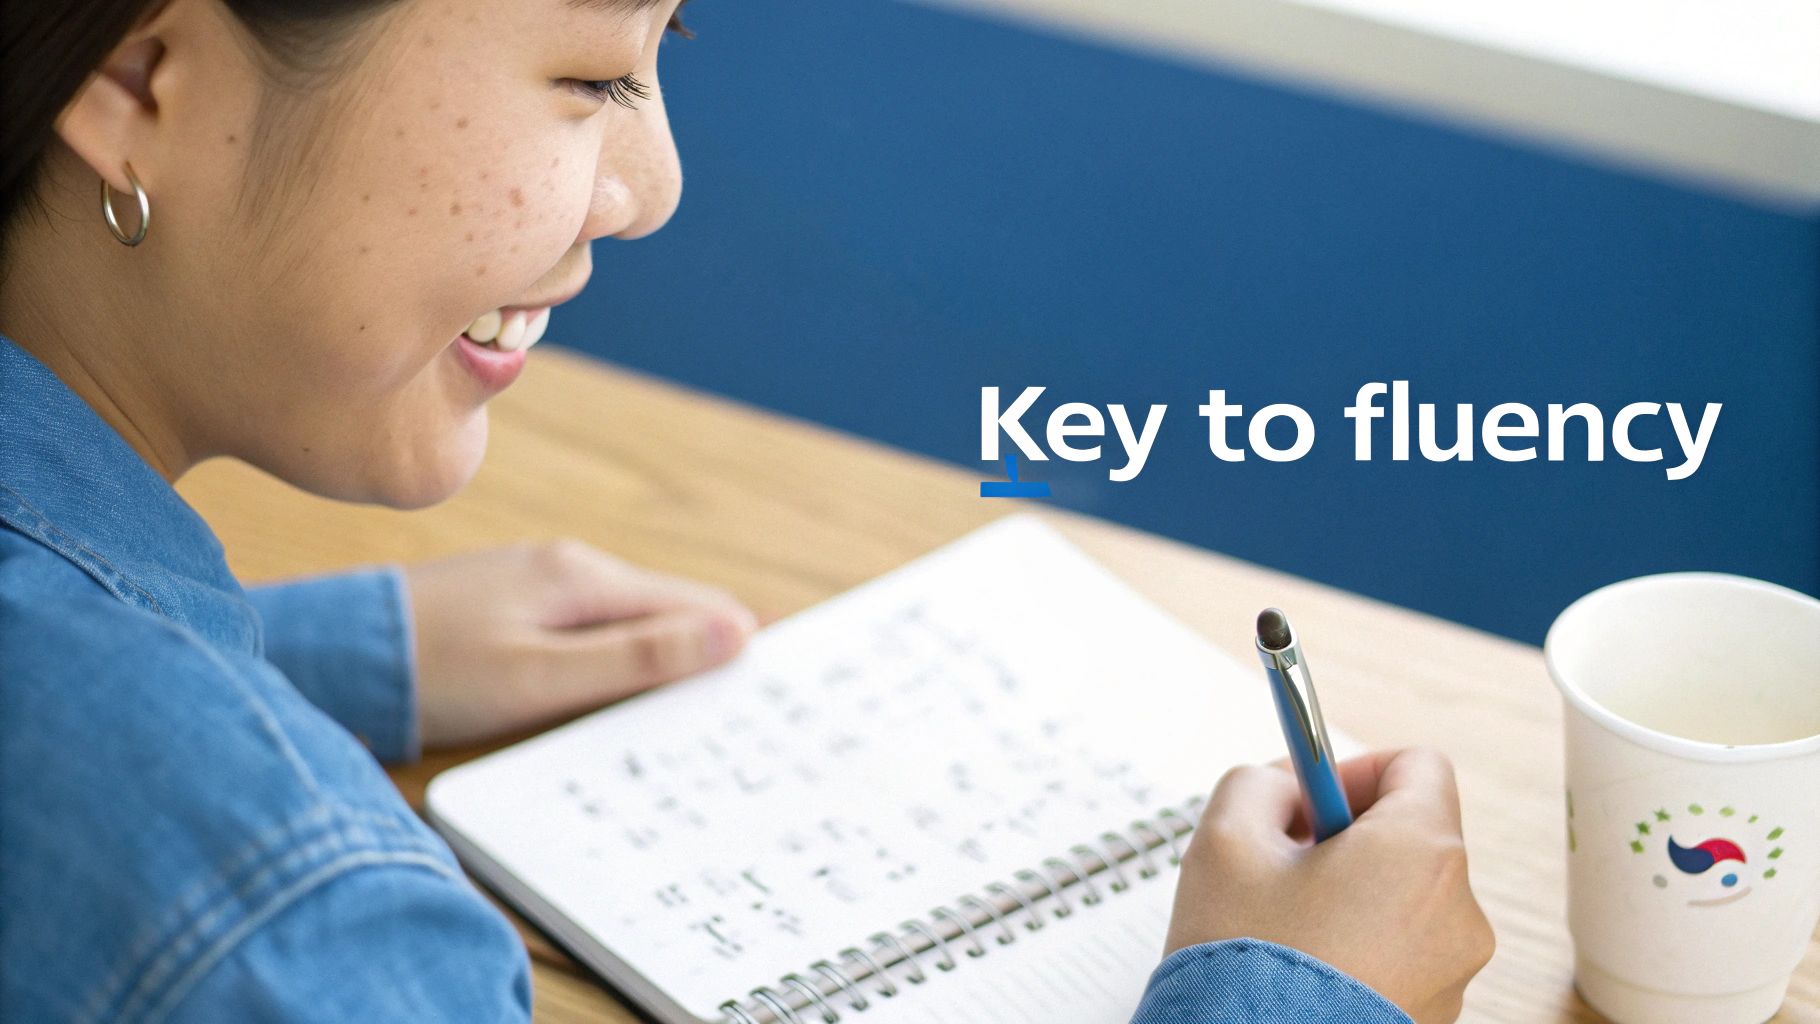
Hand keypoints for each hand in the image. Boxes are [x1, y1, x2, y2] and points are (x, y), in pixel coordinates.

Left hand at [403, 539, 758, 747]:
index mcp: (585, 578)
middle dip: (710, 648)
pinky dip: (622, 657)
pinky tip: (624, 690)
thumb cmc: (435, 673)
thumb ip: (637, 659)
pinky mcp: (515, 603)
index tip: (781, 683)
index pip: (698, 605)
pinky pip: (594, 627)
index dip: (742, 642)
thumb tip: (733, 632)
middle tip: (751, 706)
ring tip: (701, 705)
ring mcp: (540, 581)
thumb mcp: (542, 678)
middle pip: (670, 609)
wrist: (335, 656)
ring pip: (632, 620)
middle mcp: (570, 567)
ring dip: (667, 656)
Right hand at [1164, 748, 1494, 1022]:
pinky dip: (1360, 947)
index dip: (1356, 768)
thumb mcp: (1225, 839)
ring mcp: (1453, 974)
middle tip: (1282, 862)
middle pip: (1411, 836)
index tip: (1309, 796)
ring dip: (1350, 895)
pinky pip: (1402, 954)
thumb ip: (1261, 782)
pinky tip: (1304, 969)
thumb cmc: (1245, 962)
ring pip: (1403, 899)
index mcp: (1421, 853)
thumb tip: (1286, 786)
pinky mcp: (1435, 1017)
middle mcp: (1458, 912)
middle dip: (1346, 837)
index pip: (1419, 766)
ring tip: (1286, 927)